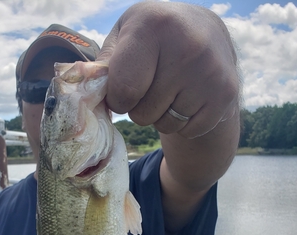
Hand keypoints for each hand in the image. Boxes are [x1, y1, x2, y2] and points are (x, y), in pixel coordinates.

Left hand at [99, 2, 239, 138]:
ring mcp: (211, 71)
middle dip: (139, 107)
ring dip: (161, 116)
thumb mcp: (125, 37)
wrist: (207, 33)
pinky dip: (183, 122)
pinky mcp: (226, 94)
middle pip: (142, 114)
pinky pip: (188, 130)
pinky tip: (188, 97)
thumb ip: (103, 65)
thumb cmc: (154, 38)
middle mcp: (188, 45)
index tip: (124, 87)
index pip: (123, 91)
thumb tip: (87, 93)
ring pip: (165, 124)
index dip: (117, 98)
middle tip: (151, 84)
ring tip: (170, 89)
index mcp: (154, 24)